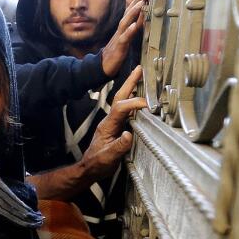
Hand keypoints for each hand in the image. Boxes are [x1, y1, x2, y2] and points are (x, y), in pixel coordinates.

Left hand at [80, 66, 145, 180]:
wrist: (90, 168)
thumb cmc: (97, 164)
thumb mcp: (107, 158)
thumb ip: (118, 147)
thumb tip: (128, 135)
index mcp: (107, 126)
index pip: (121, 108)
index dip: (134, 103)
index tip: (148, 105)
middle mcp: (110, 120)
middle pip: (120, 97)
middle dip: (130, 82)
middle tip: (139, 69)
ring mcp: (113, 122)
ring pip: (123, 100)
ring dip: (132, 87)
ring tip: (141, 76)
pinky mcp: (117, 126)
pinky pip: (127, 109)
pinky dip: (134, 99)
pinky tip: (141, 96)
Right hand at [100, 0, 148, 77]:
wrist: (103, 65)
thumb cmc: (116, 49)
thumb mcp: (126, 34)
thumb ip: (133, 22)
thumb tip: (142, 12)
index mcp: (125, 25)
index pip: (131, 8)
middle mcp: (122, 28)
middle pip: (129, 11)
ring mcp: (120, 37)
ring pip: (126, 22)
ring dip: (133, 12)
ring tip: (141, 3)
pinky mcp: (119, 47)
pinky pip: (124, 38)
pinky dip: (129, 31)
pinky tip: (134, 26)